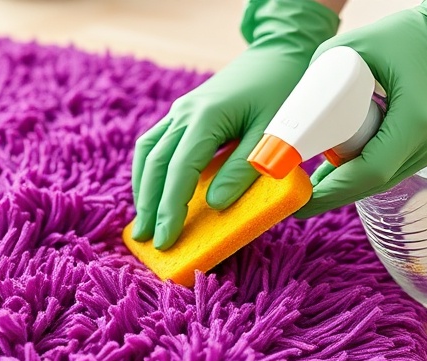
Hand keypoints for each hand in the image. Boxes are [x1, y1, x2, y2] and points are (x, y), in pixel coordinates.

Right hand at [131, 0, 337, 249]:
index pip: (180, 169)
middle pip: (155, 163)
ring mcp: (181, 110)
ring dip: (143, 188)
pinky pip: (156, 143)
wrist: (279, 53)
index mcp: (206, 117)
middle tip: (149, 240)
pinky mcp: (184, 112)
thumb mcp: (272, 134)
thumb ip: (244, 168)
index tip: (167, 237)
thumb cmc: (283, 92)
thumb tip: (216, 204)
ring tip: (144, 223)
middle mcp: (185, 112)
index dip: (171, 206)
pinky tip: (153, 191)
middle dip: (149, 204)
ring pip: (148, 152)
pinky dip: (150, 170)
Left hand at [295, 0, 426, 217]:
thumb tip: (294, 110)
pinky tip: (335, 167)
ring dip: (345, 182)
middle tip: (296, 195)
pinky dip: (360, 170)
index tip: (301, 200)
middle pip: (371, 184)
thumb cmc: (413, 34)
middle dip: (332, 192)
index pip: (368, 172)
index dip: (332, 190)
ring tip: (309, 183)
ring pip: (379, 180)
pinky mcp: (426, 147)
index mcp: (415, 124)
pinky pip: (388, 168)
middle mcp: (426, 145)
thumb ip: (320, 74)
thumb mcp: (358, 47)